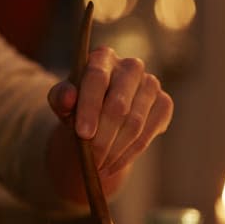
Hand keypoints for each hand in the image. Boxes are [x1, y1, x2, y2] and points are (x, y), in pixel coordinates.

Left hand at [47, 47, 172, 202]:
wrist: (101, 116)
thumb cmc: (78, 105)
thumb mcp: (62, 102)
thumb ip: (60, 97)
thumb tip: (67, 98)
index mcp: (103, 57)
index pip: (97, 78)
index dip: (90, 107)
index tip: (83, 134)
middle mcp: (131, 66)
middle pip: (119, 105)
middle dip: (103, 137)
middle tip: (92, 160)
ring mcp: (151, 84)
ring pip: (135, 124)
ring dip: (115, 150)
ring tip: (99, 166)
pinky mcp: (164, 103)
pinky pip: (148, 134)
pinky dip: (129, 154)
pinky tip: (113, 165)